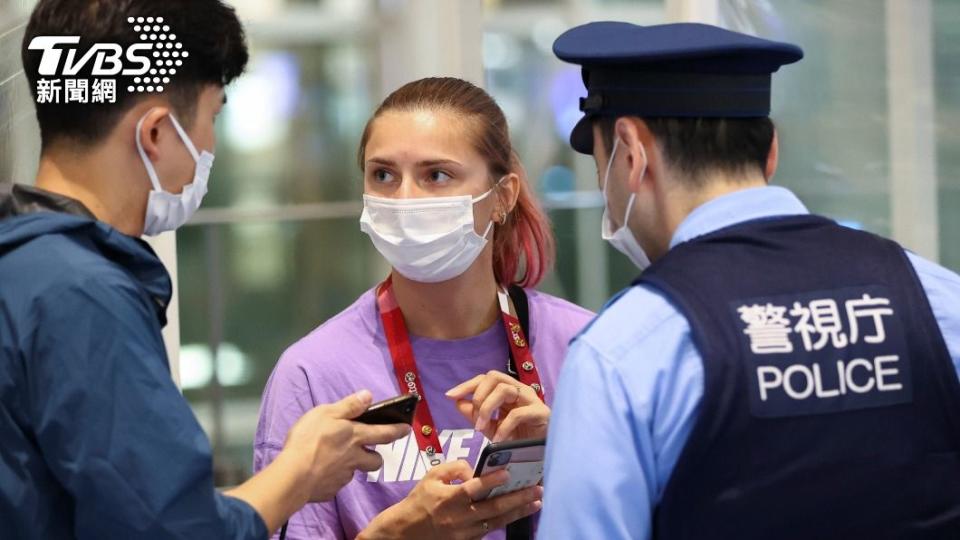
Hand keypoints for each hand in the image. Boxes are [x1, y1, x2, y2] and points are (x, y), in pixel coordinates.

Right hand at [282, 390, 409, 501]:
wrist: (294, 475)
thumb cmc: (309, 439)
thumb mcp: (326, 413)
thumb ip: (349, 406)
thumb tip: (369, 396)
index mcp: (356, 436)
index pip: (384, 433)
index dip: (398, 431)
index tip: (407, 430)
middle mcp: (354, 458)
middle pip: (375, 461)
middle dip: (376, 456)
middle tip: (368, 452)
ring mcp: (343, 476)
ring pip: (354, 472)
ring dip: (351, 467)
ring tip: (336, 461)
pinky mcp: (330, 490)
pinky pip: (335, 483)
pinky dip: (331, 478)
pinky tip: (319, 473)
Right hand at [358, 460, 542, 539]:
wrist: (408, 531)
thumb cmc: (421, 499)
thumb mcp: (432, 476)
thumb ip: (455, 468)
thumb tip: (476, 470)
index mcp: (448, 499)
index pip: (472, 489)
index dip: (490, 481)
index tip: (508, 473)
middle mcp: (459, 517)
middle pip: (492, 508)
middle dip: (517, 498)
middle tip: (536, 488)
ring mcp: (466, 532)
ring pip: (497, 521)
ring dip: (518, 511)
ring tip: (536, 502)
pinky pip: (491, 529)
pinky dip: (507, 520)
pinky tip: (520, 511)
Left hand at [446, 371, 549, 441]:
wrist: (540, 456)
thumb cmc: (518, 439)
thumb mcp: (491, 427)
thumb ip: (475, 414)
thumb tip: (458, 402)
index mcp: (508, 390)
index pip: (485, 378)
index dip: (467, 385)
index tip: (450, 396)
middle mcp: (519, 390)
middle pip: (494, 377)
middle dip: (478, 396)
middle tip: (475, 420)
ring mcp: (531, 399)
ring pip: (504, 389)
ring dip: (487, 409)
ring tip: (482, 429)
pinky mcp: (541, 413)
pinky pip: (517, 413)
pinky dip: (503, 427)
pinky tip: (498, 439)